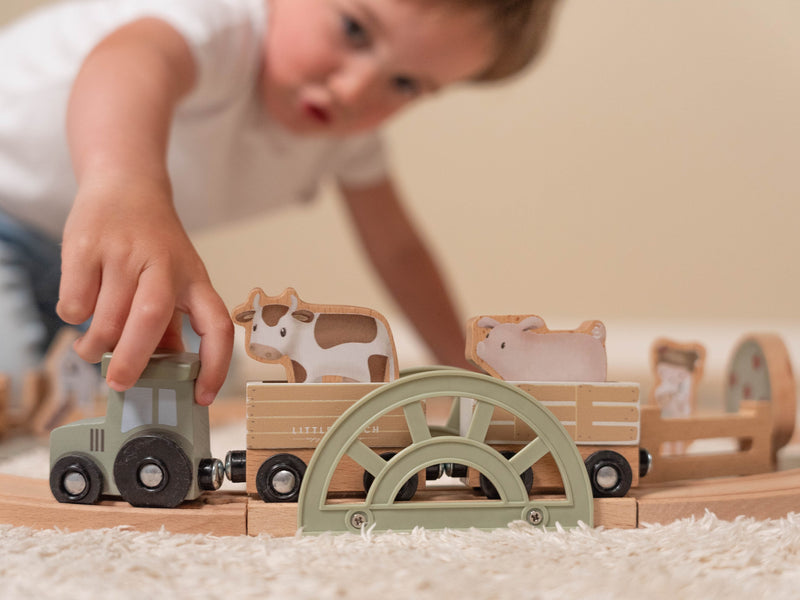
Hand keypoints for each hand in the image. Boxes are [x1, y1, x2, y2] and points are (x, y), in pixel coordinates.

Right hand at [57, 173, 232, 404]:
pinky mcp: (86, 246)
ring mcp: (124, 252)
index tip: (202, 395)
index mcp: (194, 278)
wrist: (125, 185)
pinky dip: (74, 317)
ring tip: (92, 350)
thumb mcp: (176, 278)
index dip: (216, 364)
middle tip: (119, 383)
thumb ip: (172, 323)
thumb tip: (168, 370)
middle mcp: (163, 264)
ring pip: (106, 316)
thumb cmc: (153, 243)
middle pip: (150, 317)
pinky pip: (75, 301)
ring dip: (96, 346)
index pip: (216, 325)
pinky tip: (81, 309)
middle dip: (133, 359)